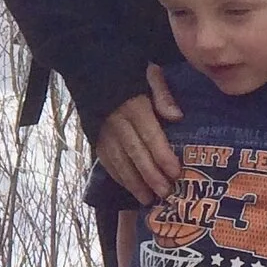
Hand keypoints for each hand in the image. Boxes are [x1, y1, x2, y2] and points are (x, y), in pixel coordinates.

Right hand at [95, 70, 182, 203]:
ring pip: (118, 160)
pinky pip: (105, 160)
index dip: (162, 155)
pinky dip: (117, 175)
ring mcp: (102, 131)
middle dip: (150, 175)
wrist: (89, 67)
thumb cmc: (128, 72)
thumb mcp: (148, 73)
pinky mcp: (94, 136)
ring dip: (133, 181)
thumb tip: (177, 117)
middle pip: (135, 152)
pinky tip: (129, 186)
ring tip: (147, 198)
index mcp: (133, 106)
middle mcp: (116, 122)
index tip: (176, 173)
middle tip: (165, 193)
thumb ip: (162, 94)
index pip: (150, 135)